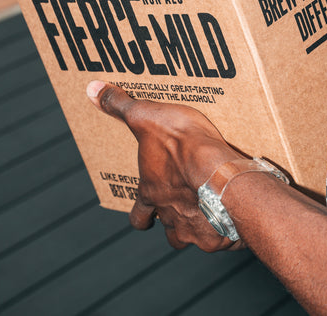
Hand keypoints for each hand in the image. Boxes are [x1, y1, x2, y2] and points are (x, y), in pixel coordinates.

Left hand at [87, 80, 245, 250]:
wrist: (217, 173)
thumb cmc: (181, 144)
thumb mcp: (146, 116)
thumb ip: (119, 105)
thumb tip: (91, 89)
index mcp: (151, 192)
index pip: (139, 214)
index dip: (142, 215)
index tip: (146, 212)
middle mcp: (169, 215)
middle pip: (167, 229)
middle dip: (172, 221)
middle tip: (182, 208)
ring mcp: (193, 229)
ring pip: (190, 237)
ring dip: (196, 228)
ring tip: (208, 213)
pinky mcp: (219, 236)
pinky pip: (221, 238)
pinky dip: (225, 229)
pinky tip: (234, 214)